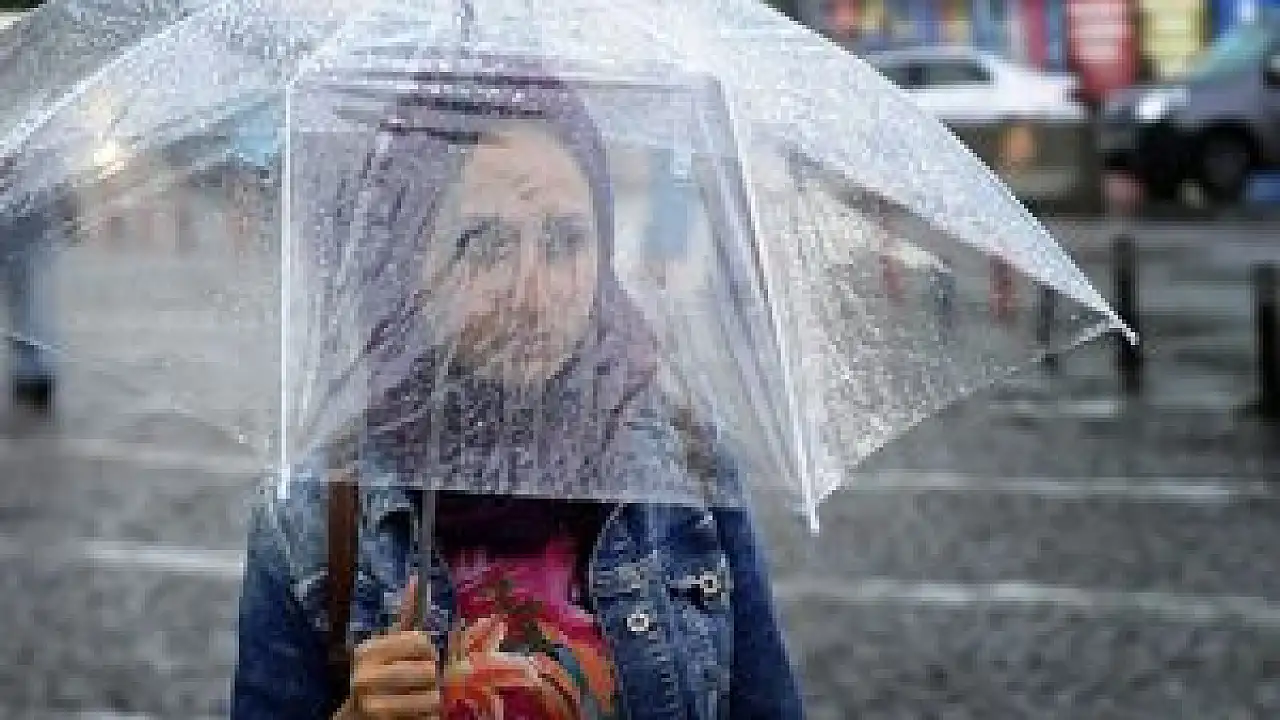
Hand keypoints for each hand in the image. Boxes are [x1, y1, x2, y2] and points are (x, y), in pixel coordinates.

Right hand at [343, 576, 440, 718]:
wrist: (356, 719)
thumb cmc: (380, 677)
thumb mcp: (389, 646)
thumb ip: (405, 616)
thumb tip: (418, 579)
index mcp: (367, 651)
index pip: (421, 642)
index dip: (428, 652)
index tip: (418, 659)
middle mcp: (364, 678)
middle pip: (429, 671)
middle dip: (432, 679)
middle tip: (419, 684)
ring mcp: (372, 706)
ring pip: (433, 699)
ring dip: (432, 702)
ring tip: (416, 701)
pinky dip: (427, 719)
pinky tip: (413, 717)